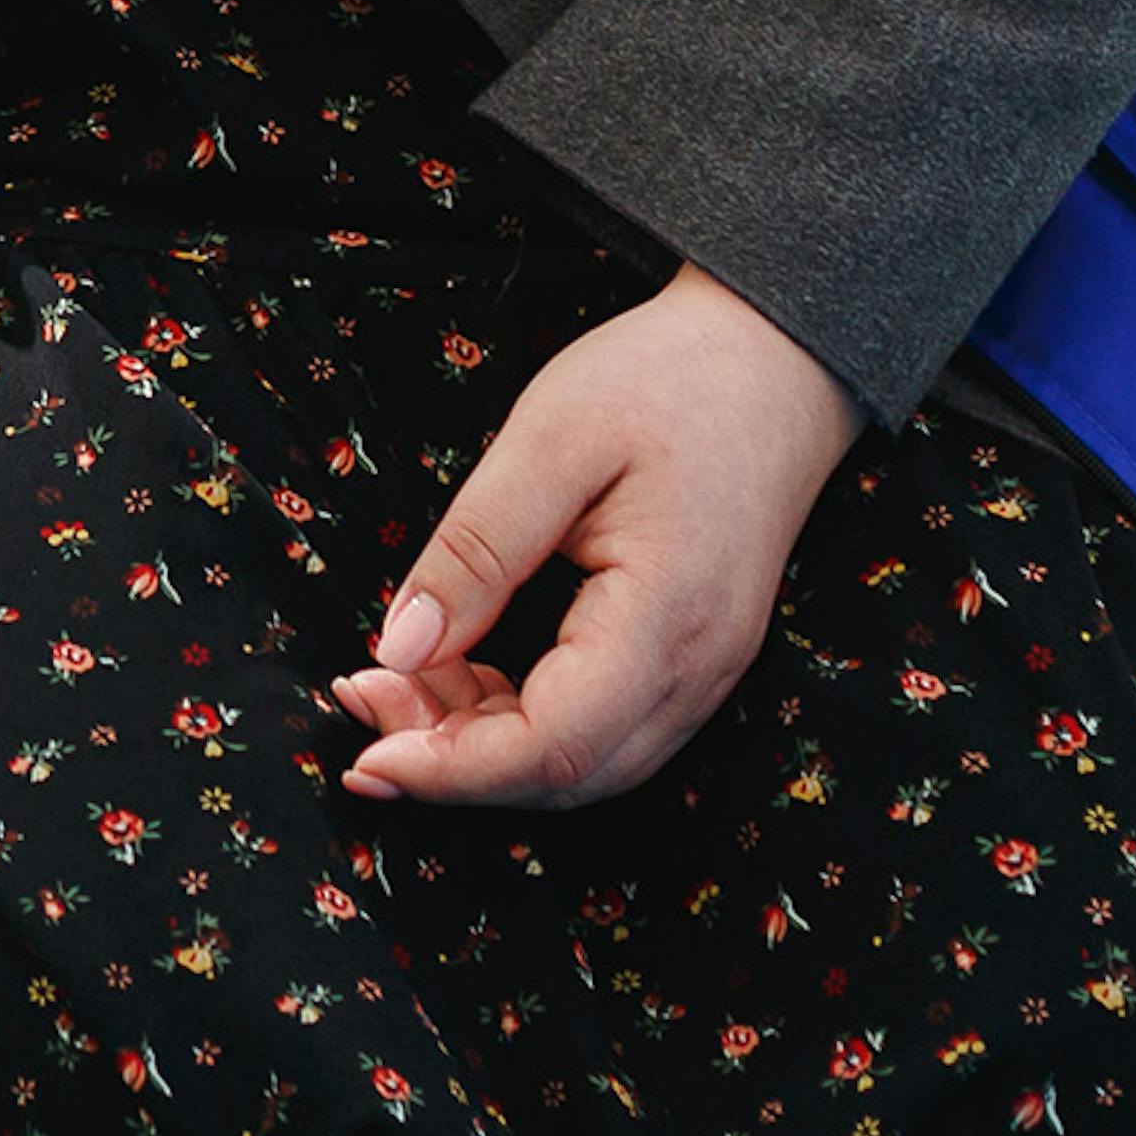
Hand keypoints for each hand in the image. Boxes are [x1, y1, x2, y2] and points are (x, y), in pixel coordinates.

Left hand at [329, 264, 866, 812]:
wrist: (772, 361)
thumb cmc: (666, 381)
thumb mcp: (549, 438)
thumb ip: (475, 551)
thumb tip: (401, 648)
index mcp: (668, 619)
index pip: (553, 746)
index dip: (451, 768)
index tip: (365, 750)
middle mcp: (699, 670)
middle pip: (566, 773)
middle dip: (452, 761)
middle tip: (363, 697)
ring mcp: (706, 672)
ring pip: (585, 763)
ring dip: (484, 746)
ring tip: (398, 683)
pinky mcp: (693, 658)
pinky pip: (604, 727)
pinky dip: (524, 722)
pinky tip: (462, 675)